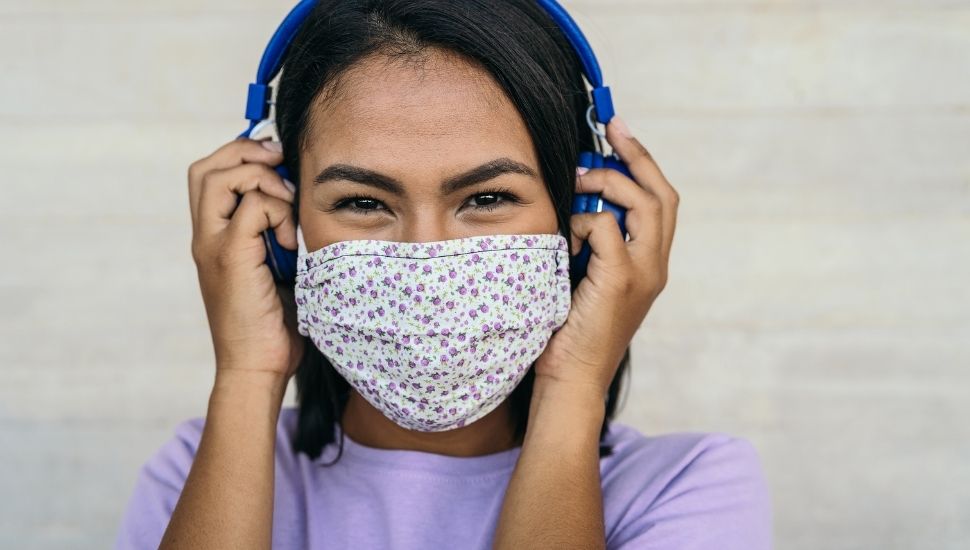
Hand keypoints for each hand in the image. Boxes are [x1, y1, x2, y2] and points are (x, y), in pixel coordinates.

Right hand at [187, 137, 304, 380]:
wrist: (258, 367)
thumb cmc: (274, 323)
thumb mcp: (278, 266)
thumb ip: (277, 233)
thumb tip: (301, 197)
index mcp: (213, 237)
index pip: (209, 175)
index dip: (240, 155)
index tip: (278, 162)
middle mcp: (205, 237)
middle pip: (206, 168)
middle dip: (246, 153)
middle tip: (281, 164)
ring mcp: (213, 246)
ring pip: (222, 178)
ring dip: (265, 182)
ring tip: (289, 211)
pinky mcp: (231, 257)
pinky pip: (251, 207)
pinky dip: (278, 213)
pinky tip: (291, 243)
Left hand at [534, 117, 679, 395]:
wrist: (571, 377)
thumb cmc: (568, 328)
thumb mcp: (582, 275)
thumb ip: (590, 241)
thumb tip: (574, 195)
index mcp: (650, 263)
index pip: (660, 201)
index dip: (642, 163)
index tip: (617, 132)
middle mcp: (655, 265)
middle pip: (662, 195)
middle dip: (636, 155)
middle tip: (610, 128)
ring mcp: (643, 274)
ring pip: (644, 205)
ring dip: (609, 182)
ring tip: (578, 178)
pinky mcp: (621, 282)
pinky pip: (607, 228)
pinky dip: (585, 220)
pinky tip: (567, 234)